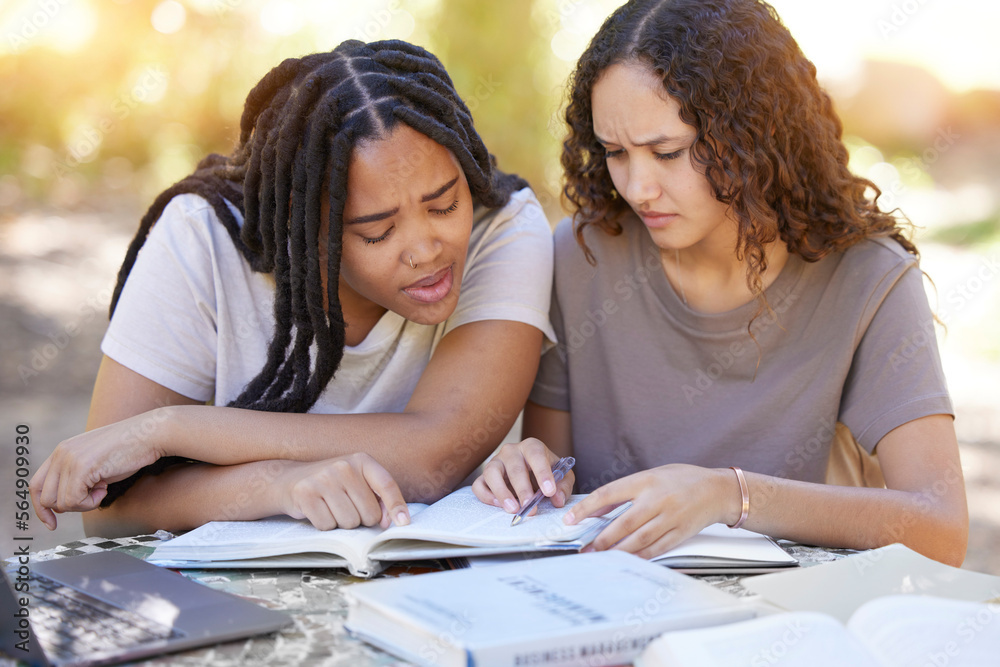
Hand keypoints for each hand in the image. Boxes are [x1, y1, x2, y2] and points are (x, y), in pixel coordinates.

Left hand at [30, 412, 167, 529]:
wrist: (150, 435)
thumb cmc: (129, 450)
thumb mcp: (94, 463)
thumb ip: (75, 477)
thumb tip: (62, 505)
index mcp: (62, 451)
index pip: (36, 485)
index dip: (41, 508)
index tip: (52, 523)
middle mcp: (61, 453)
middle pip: (46, 499)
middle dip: (70, 507)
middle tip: (94, 496)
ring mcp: (69, 459)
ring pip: (60, 503)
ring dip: (83, 505)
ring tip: (102, 488)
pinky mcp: (82, 467)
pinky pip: (74, 501)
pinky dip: (91, 503)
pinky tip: (105, 488)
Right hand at [274, 453, 409, 530]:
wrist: (290, 480)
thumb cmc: (331, 485)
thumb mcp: (356, 482)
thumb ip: (376, 497)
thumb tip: (388, 521)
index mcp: (361, 460)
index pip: (386, 484)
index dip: (397, 506)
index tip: (403, 523)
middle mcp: (344, 466)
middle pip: (369, 513)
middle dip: (361, 519)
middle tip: (346, 508)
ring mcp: (324, 479)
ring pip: (349, 522)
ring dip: (342, 523)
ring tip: (331, 508)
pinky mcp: (306, 494)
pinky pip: (327, 525)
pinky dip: (324, 525)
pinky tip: (318, 511)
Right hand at [472, 438, 574, 514]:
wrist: (533, 473)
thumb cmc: (547, 473)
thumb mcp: (562, 477)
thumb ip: (563, 486)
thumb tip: (558, 499)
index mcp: (531, 447)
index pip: (536, 455)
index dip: (543, 473)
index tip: (550, 491)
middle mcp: (511, 451)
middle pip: (514, 467)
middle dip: (523, 489)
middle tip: (530, 507)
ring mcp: (495, 462)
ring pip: (491, 472)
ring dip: (502, 492)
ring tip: (513, 508)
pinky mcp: (484, 477)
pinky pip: (478, 485)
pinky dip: (486, 495)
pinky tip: (498, 505)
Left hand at [564, 464, 733, 558]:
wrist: (718, 490)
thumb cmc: (682, 480)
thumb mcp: (651, 475)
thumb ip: (624, 491)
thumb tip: (596, 510)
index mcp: (646, 480)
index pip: (609, 494)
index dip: (587, 508)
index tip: (571, 519)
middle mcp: (657, 500)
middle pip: (622, 523)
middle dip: (600, 539)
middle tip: (585, 549)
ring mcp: (670, 518)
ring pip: (638, 540)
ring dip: (616, 552)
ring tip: (600, 558)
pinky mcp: (680, 534)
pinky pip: (655, 549)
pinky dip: (638, 557)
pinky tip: (625, 560)